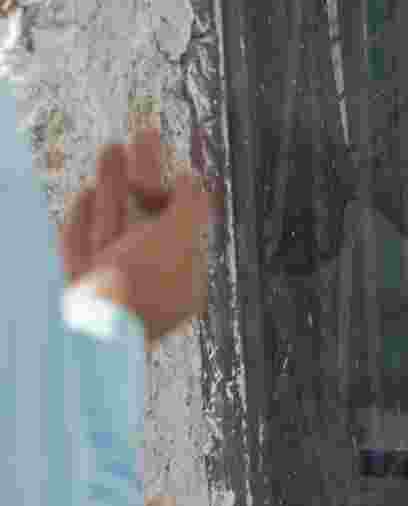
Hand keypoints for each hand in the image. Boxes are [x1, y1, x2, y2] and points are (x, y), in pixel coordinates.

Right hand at [59, 128, 214, 344]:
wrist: (85, 332)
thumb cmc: (136, 283)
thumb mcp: (176, 239)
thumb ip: (190, 208)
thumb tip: (192, 179)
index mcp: (179, 285)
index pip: (181, 229)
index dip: (174, 191)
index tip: (171, 162)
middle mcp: (146, 289)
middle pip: (146, 222)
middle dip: (142, 177)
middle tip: (142, 133)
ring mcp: (108, 290)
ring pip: (113, 230)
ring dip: (113, 185)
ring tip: (113, 146)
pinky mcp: (76, 290)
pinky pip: (83, 252)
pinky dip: (84, 220)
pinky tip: (85, 194)